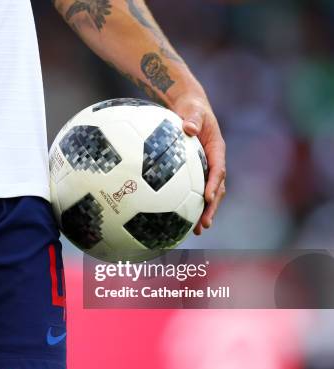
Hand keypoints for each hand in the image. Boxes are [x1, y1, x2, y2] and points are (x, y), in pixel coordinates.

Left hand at [172, 94, 226, 234]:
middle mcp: (214, 161)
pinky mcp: (195, 172)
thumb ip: (193, 119)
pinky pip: (194, 190)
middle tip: (205, 223)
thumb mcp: (193, 110)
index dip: (214, 184)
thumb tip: (189, 128)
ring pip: (208, 193)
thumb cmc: (192, 108)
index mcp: (216, 149)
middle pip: (217, 188)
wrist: (189, 107)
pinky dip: (191, 204)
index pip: (217, 170)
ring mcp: (205, 168)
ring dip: (205, 212)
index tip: (207, 198)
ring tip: (199, 230)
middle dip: (212, 207)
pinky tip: (181, 219)